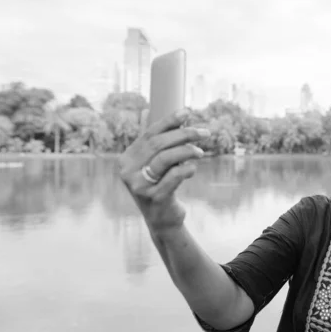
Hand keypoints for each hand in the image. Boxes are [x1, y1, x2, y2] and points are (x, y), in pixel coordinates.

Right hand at [119, 108, 209, 232]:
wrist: (162, 219)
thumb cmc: (160, 185)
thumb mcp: (154, 164)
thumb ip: (155, 142)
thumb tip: (161, 114)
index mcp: (126, 159)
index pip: (149, 134)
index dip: (169, 121)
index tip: (187, 112)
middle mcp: (127, 171)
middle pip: (158, 144)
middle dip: (184, 134)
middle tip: (204, 132)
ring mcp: (139, 185)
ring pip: (165, 159)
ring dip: (187, 151)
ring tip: (201, 151)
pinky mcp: (154, 197)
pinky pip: (174, 176)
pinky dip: (187, 169)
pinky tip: (192, 168)